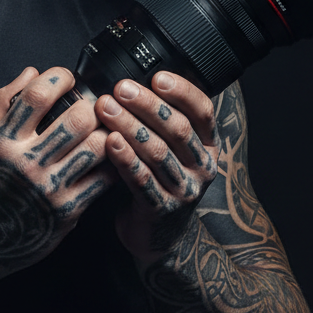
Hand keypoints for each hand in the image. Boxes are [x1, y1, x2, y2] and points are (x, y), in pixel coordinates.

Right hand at [0, 66, 115, 278]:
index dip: (59, 77)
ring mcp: (49, 190)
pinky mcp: (67, 212)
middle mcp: (25, 164)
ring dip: (107, 132)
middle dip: (92, 105)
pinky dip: (113, 164)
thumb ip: (4, 103)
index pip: (37, 96)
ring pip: (98, 148)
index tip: (66, 77)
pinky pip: (103, 181)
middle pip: (77, 119)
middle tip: (93, 105)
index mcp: (2, 142)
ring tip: (103, 128)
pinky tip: (109, 157)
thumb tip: (32, 72)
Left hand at [95, 72, 220, 265]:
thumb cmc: (158, 181)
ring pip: (158, 152)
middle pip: (177, 129)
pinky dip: (125, 159)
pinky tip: (109, 142)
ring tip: (105, 108)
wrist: (159, 236)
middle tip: (120, 88)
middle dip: (147, 105)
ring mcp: (184, 190)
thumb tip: (131, 80)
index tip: (157, 76)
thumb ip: (159, 121)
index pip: (202, 111)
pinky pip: (142, 181)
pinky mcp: (161, 210)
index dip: (182, 92)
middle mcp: (201, 166)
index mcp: (207, 145)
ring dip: (130, 127)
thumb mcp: (169, 149)